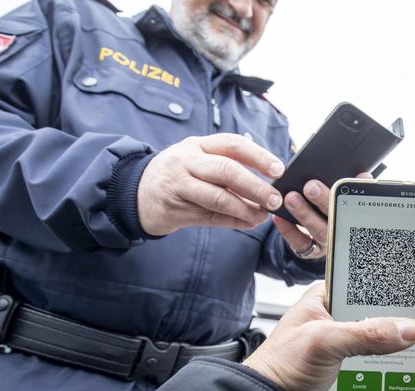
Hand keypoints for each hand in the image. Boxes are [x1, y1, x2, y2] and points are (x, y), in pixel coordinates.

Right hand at [137, 134, 284, 235]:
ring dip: (245, 209)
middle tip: (275, 199)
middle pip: (226, 170)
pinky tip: (248, 222)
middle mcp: (186, 161)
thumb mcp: (197, 160)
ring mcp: (179, 186)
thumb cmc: (178, 175)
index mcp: (197, 145)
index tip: (279, 170)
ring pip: (218, 197)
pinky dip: (233, 221)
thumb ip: (226, 166)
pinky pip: (210, 217)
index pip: (233, 144)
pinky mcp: (175, 210)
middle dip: (255, 186)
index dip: (258, 156)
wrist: (135, 194)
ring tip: (263, 215)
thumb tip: (267, 182)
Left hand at [244, 277, 414, 390]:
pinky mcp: (362, 383)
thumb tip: (410, 328)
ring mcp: (357, 355)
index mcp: (334, 302)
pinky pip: (399, 380)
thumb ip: (366, 333)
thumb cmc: (278, 369)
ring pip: (406, 351)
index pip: (381, 282)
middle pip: (403, 318)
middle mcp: (349, 325)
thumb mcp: (322, 342)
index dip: (414, 282)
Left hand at [272, 172, 371, 259]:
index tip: (343, 181)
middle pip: (335, 217)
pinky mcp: (311, 251)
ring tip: (291, 198)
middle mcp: (342, 231)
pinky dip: (288, 231)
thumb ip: (355, 187)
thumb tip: (363, 175)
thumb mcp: (346, 198)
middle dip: (323, 201)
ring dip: (304, 214)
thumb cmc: (334, 208)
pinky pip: (300, 244)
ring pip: (317, 230)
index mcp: (354, 216)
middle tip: (310, 186)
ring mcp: (327, 243)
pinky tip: (278, 217)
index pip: (356, 206)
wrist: (322, 234)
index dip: (353, 195)